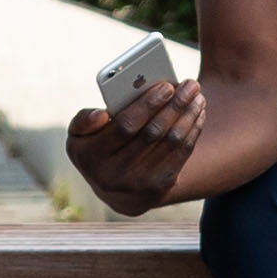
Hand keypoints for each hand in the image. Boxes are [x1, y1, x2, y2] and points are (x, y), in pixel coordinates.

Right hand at [65, 79, 205, 216]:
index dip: (147, 105)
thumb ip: (84, 120)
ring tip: (197, 95)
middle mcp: (115, 175)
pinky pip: (182, 154)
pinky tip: (198, 112)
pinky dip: (193, 130)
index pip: (125, 126)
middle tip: (191, 85)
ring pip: (171, 143)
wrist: (116, 192)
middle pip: (153, 133)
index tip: (166, 86)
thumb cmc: (98, 150)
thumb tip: (102, 115)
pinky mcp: (161, 188)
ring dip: (188, 116)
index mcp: (91, 157)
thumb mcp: (78, 136)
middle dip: (175, 106)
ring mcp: (140, 184)